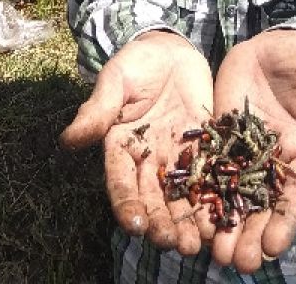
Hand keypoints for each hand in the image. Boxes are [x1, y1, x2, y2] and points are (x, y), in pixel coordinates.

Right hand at [60, 31, 213, 255]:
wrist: (169, 49)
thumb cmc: (135, 62)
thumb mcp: (115, 81)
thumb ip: (97, 111)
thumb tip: (69, 140)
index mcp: (121, 146)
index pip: (121, 182)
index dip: (127, 204)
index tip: (135, 226)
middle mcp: (148, 159)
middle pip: (154, 197)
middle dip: (163, 223)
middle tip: (175, 245)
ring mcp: (177, 156)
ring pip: (183, 195)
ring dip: (190, 221)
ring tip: (201, 244)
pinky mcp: (204, 147)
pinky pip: (211, 175)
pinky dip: (217, 197)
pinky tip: (226, 218)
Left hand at [209, 30, 295, 272]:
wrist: (269, 44)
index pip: (293, 194)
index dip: (283, 221)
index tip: (273, 249)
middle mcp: (272, 159)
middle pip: (260, 204)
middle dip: (250, 235)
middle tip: (238, 264)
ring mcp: (243, 150)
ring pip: (233, 194)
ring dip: (224, 225)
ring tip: (214, 254)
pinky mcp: (218, 137)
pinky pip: (208, 168)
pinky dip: (202, 194)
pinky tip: (193, 217)